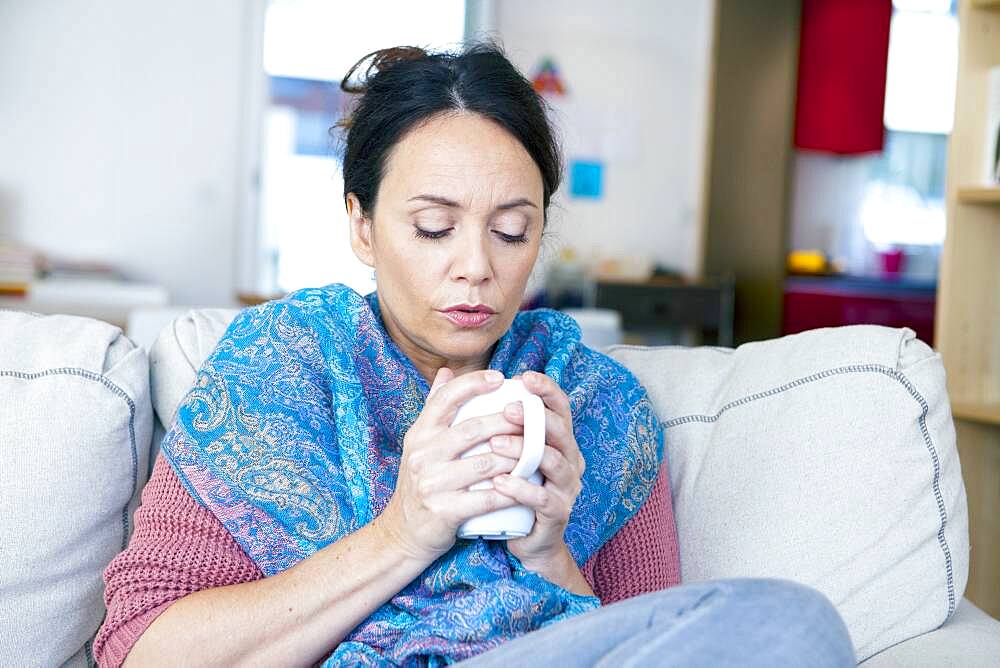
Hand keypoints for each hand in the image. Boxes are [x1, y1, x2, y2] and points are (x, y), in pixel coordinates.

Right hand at [380, 368, 523, 562]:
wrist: (403, 532)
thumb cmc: (421, 482)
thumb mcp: (420, 443)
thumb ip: (434, 407)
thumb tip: (446, 371)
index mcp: (420, 434)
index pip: (446, 398)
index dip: (473, 384)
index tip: (500, 378)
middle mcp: (423, 455)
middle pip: (473, 429)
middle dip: (508, 421)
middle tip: (534, 416)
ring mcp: (432, 483)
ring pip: (486, 463)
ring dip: (516, 456)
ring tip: (539, 449)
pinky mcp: (444, 511)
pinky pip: (486, 498)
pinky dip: (510, 491)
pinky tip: (528, 485)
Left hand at [490, 370, 585, 572]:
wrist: (526, 539)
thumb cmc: (510, 488)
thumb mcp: (501, 450)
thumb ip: (482, 414)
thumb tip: (449, 375)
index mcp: (558, 440)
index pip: (559, 407)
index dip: (546, 390)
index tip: (524, 377)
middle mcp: (569, 459)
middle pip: (561, 430)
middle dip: (535, 417)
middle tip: (506, 409)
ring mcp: (566, 487)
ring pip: (554, 462)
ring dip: (524, 450)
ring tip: (495, 444)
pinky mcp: (558, 514)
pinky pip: (543, 499)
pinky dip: (521, 489)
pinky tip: (499, 483)